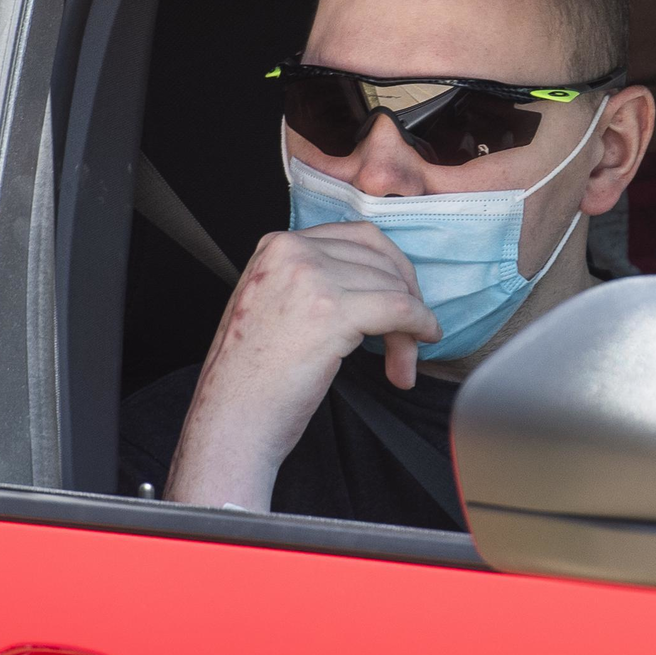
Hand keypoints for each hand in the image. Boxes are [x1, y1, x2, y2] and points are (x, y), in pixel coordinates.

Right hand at [165, 223, 439, 510]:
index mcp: (276, 246)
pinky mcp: (332, 312)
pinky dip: (420, 324)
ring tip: (403, 361)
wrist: (231, 416)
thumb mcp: (270, 303)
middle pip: (379, 260)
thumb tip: (372, 281)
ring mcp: (311, 278)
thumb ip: (310, 280)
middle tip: (411, 334)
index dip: (390, 269)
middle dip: (404, 298)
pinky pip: (400, 308)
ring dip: (410, 325)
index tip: (402, 297)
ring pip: (392, 286)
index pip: (356, 238)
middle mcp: (292, 251)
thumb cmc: (249, 376)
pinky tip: (423, 340)